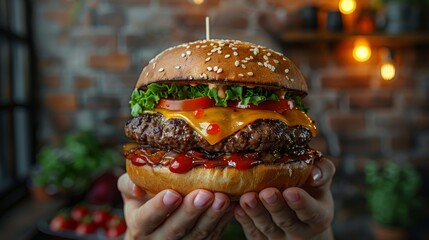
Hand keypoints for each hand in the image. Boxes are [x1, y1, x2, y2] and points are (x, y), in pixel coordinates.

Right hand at [117, 174, 233, 239]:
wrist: (153, 230)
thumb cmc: (142, 204)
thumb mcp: (131, 195)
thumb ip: (128, 185)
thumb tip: (135, 186)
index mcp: (140, 226)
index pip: (146, 219)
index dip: (159, 208)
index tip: (172, 193)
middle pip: (175, 229)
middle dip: (191, 212)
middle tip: (204, 194)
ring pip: (197, 235)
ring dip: (211, 217)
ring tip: (222, 199)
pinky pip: (212, 236)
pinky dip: (222, 221)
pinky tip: (231, 205)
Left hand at [234, 158, 335, 239]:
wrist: (296, 207)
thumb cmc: (309, 187)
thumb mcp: (320, 178)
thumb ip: (323, 171)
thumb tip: (314, 173)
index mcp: (319, 216)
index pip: (311, 212)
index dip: (301, 204)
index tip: (291, 192)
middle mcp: (300, 231)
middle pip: (286, 221)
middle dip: (275, 207)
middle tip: (267, 193)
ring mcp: (279, 237)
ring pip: (267, 227)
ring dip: (256, 213)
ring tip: (248, 197)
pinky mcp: (261, 239)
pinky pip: (252, 231)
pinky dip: (244, 220)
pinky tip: (238, 207)